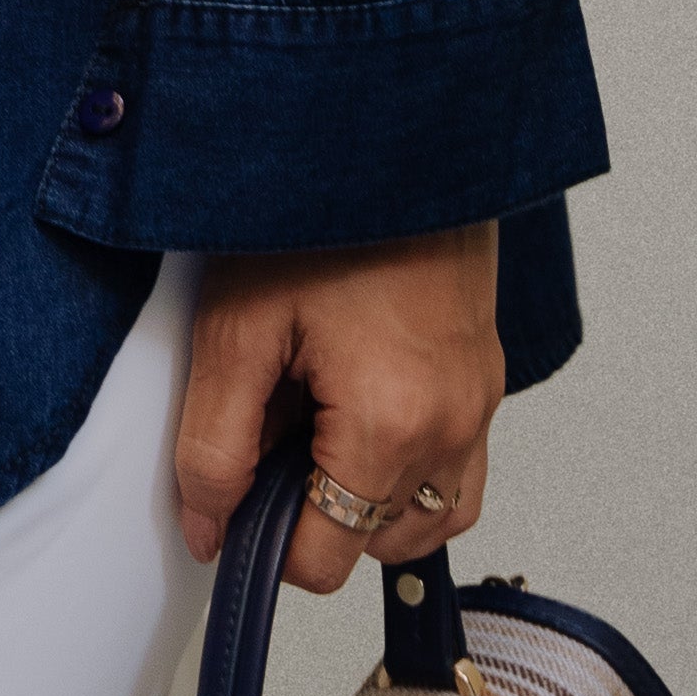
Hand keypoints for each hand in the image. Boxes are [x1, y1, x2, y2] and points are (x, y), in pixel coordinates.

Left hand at [174, 229, 503, 594]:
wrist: (397, 133)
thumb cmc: (322, 210)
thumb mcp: (237, 328)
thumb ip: (213, 445)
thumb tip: (209, 528)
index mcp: (392, 425)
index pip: (324, 562)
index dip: (261, 540)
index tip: (233, 489)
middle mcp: (454, 427)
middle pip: (373, 546)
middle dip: (312, 512)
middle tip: (271, 429)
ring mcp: (481, 405)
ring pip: (425, 519)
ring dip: (365, 501)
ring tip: (314, 425)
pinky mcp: (487, 378)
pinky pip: (455, 470)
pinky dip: (406, 469)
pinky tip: (356, 412)